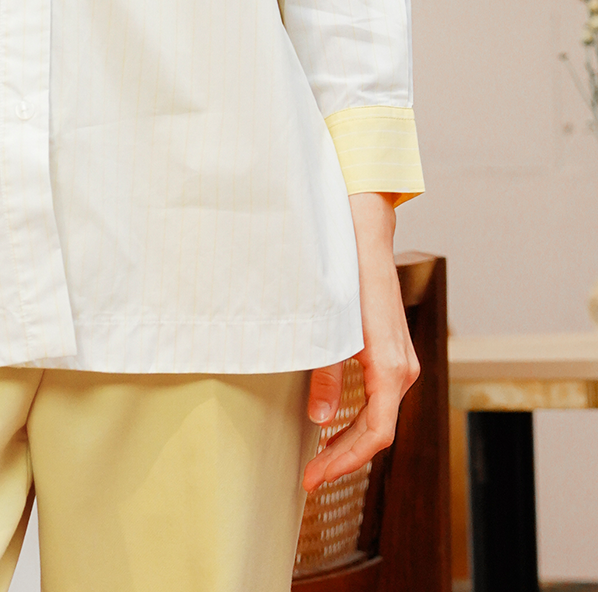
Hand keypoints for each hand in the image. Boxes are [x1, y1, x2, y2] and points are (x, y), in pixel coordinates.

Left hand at [302, 191, 419, 491]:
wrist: (363, 236)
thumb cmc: (347, 277)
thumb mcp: (329, 329)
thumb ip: (326, 375)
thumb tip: (320, 418)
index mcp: (391, 368)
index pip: (375, 435)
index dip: (343, 462)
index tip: (313, 478)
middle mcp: (403, 370)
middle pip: (377, 431)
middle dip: (343, 457)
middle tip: (309, 475)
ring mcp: (401, 362)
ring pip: (379, 415)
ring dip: (350, 440)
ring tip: (317, 456)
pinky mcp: (392, 352)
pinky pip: (378, 398)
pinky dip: (356, 418)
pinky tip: (332, 422)